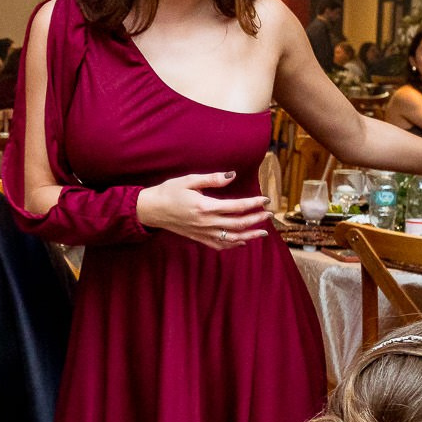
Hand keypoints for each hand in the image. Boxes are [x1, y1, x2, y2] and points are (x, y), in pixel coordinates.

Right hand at [136, 171, 270, 251]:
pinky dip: (233, 245)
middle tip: (270, 215)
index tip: (266, 200)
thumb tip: (232, 176)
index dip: (253, 204)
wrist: (151, 209)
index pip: (236, 207)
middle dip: (257, 219)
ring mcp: (202, 233)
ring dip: (250, 235)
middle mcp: (206, 222)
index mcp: (205, 206)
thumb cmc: (169, 191)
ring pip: (232, 238)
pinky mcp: (198, 238)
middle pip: (238, 224)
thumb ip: (212, 179)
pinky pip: (219, 245)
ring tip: (264, 232)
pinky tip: (243, 242)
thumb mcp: (190, 180)